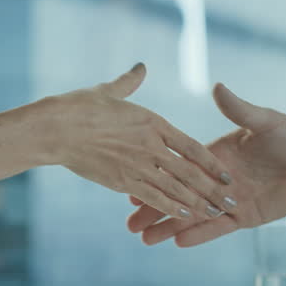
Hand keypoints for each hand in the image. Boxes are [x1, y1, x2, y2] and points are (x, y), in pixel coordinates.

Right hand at [38, 64, 235, 220]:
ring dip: (197, 203)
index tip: (227, 174)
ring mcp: (136, 166)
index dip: (211, 162)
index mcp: (152, 123)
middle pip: (189, 171)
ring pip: (175, 189)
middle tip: (232, 201)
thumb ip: (129, 82)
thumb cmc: (77, 107)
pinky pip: (152, 198)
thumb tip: (140, 67)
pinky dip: (171, 209)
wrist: (53, 128)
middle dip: (212, 189)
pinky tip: (186, 218)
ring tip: (216, 214)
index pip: (191, 146)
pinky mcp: (121, 182)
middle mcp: (150, 146)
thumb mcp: (108, 91)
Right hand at [126, 83, 285, 246]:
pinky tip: (177, 241)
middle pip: (178, 195)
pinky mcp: (244, 216)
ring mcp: (228, 200)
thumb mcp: (263, 121)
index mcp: (215, 155)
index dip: (155, 175)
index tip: (132, 181)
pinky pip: (218, 228)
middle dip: (153, 208)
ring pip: (193, 215)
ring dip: (169, 226)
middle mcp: (216, 180)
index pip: (178, 167)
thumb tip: (217, 87)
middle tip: (128, 223)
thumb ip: (239, 109)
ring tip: (143, 239)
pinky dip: (200, 234)